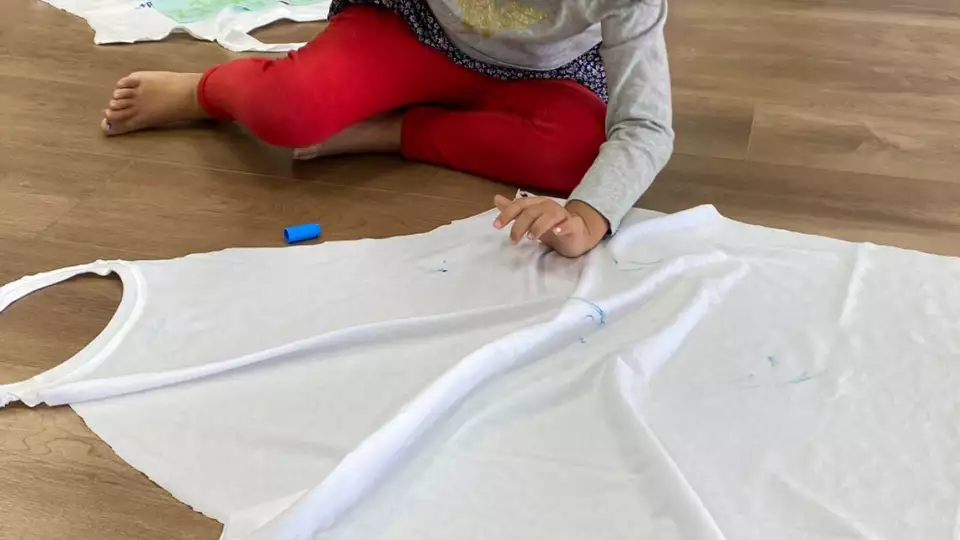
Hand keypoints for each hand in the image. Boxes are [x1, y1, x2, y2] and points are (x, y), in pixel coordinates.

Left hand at [493, 194, 608, 257]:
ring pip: (550, 216)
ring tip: (530, 238)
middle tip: (513, 240)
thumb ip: (513, 210)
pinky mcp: (575, 225)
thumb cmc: (550, 226)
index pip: (520, 205)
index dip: (507, 214)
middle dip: (519, 225)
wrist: (576, 235)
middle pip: (532, 212)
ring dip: (538, 226)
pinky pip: (570, 223)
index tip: (496, 226)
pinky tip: (556, 232)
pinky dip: (563, 227)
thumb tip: (496, 198)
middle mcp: (549, 206)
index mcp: (537, 203)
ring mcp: (563, 215)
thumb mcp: (529, 219)